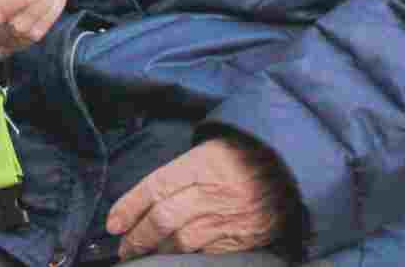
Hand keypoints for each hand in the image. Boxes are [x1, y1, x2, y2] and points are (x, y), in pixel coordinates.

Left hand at [106, 136, 290, 259]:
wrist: (291, 168)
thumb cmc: (244, 153)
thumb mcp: (210, 147)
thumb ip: (181, 171)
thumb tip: (147, 196)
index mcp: (201, 164)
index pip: (155, 187)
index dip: (129, 207)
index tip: (112, 223)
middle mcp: (211, 192)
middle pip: (163, 218)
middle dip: (137, 236)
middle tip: (124, 246)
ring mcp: (227, 218)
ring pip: (181, 241)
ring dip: (156, 251)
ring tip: (142, 254)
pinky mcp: (241, 238)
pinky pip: (206, 252)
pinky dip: (185, 257)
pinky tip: (173, 257)